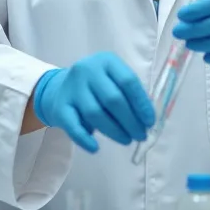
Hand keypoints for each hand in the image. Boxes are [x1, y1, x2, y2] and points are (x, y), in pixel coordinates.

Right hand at [32, 52, 155, 153]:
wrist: (59, 89)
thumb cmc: (96, 86)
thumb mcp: (112, 79)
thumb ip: (129, 94)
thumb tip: (146, 119)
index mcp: (106, 61)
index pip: (128, 81)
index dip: (141, 103)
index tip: (150, 122)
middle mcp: (87, 70)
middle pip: (113, 99)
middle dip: (130, 121)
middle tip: (140, 135)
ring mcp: (72, 88)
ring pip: (95, 113)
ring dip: (114, 131)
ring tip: (126, 140)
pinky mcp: (60, 107)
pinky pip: (74, 126)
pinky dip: (85, 139)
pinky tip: (95, 148)